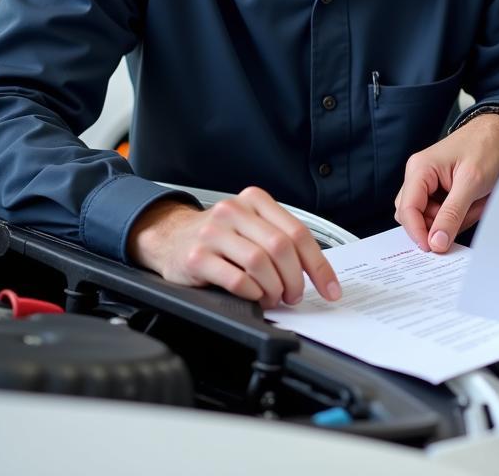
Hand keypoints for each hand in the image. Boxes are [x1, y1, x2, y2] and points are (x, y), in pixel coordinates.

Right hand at [128, 186, 340, 308]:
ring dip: (274, 288)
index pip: (298, 232)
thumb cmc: (218, 236)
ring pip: (260, 262)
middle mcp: (235, 211)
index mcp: (255, 200)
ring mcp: (214, 232)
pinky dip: (252, 293)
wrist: (169, 238)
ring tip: (274, 298)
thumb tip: (314, 272)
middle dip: (295, 279)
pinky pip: (235, 279)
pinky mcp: (197, 256)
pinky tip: (253, 296)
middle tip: (295, 296)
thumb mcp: (250, 226)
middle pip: (281, 247)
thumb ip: (278, 239)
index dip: (318, 264)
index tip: (330, 288)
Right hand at [395, 113, 498, 252]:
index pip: (406, 210)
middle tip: (464, 217)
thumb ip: (452, 214)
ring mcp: (428, 182)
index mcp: (420, 169)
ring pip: (429, 216)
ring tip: (474, 204)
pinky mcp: (440, 188)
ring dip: (451, 219)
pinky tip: (473, 202)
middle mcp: (419, 175)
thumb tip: (436, 242)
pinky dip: (457, 214)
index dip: (418, 232)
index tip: (434, 248)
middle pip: (414, 215)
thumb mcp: (471, 183)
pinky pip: (441, 211)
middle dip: (438, 223)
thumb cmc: (485, 147)